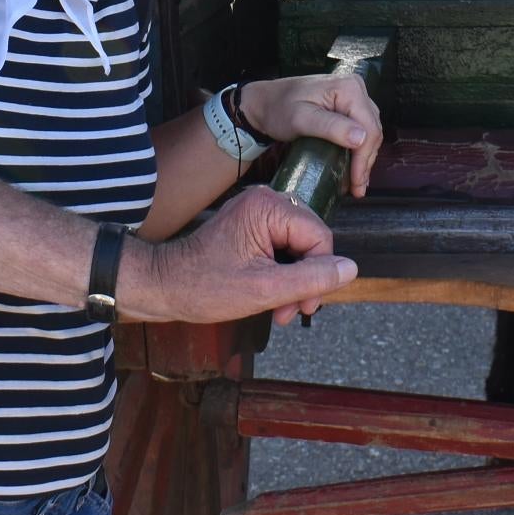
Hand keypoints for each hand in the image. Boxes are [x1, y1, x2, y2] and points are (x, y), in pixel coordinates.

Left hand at [124, 184, 355, 327]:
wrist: (162, 286)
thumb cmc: (205, 287)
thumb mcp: (265, 289)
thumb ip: (311, 278)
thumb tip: (351, 269)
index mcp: (268, 208)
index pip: (320, 237)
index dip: (320, 274)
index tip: (304, 306)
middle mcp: (265, 201)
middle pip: (310, 240)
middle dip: (306, 280)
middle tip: (292, 312)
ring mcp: (256, 212)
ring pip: (298, 247)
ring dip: (294, 282)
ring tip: (279, 310)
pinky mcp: (251, 226)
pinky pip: (282, 247)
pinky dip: (281, 274)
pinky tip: (273, 297)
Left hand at [233, 73, 385, 198]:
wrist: (264, 102)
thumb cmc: (278, 109)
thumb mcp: (301, 119)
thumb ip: (331, 127)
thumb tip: (361, 138)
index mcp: (349, 88)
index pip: (369, 128)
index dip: (364, 158)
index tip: (356, 182)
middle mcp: (356, 88)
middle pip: (372, 131)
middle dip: (365, 162)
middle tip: (356, 188)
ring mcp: (353, 97)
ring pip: (369, 132)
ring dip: (364, 158)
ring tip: (355, 182)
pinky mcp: (348, 106)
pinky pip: (361, 129)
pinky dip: (359, 149)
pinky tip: (353, 166)